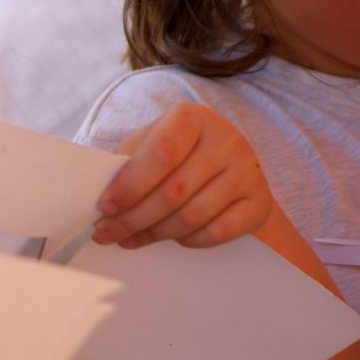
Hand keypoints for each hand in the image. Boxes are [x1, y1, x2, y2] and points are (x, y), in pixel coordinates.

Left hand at [93, 103, 272, 248]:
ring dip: (155, 233)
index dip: (130, 185)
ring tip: (130, 238)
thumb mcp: (148, 143)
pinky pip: (217, 232)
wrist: (225, 164)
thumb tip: (99, 200)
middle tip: (107, 234)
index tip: (105, 208)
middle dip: (133, 218)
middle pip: (173, 192)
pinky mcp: (260, 202)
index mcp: (192, 118)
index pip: (161, 154)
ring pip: (192, 216)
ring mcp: (248, 171)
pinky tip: (170, 237)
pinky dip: (188, 240)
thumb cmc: (174, 153)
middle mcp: (227, 140)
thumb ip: (126, 164)